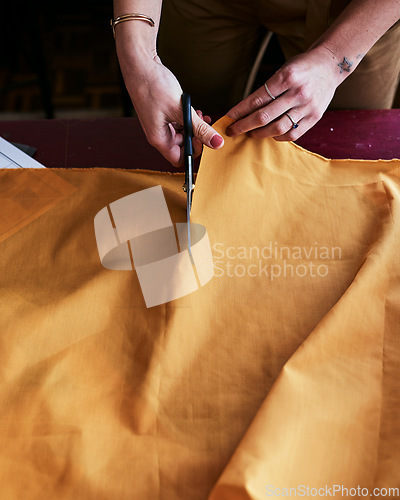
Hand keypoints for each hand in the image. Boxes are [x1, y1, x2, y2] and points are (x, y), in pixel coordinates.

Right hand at [118, 54, 223, 166]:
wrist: (139, 65)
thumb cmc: (153, 86)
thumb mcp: (181, 110)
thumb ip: (200, 128)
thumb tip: (216, 143)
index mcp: (159, 138)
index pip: (178, 159)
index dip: (192, 153)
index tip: (202, 139)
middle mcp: (158, 134)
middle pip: (181, 148)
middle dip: (196, 138)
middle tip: (205, 126)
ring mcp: (159, 124)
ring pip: (181, 135)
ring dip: (193, 128)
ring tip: (201, 116)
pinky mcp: (161, 115)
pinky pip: (177, 124)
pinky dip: (187, 120)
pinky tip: (193, 110)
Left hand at [226, 46, 340, 141]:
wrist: (331, 64)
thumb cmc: (301, 68)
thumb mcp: (283, 70)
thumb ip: (267, 90)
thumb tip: (245, 111)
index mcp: (286, 77)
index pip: (256, 99)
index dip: (240, 111)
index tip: (229, 118)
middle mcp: (297, 92)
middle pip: (264, 116)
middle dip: (244, 126)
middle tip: (233, 130)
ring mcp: (307, 106)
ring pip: (277, 128)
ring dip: (260, 134)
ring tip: (250, 134)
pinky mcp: (315, 117)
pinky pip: (293, 134)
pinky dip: (278, 137)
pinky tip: (271, 135)